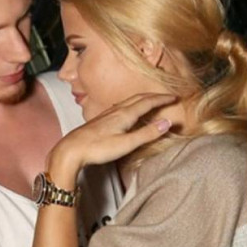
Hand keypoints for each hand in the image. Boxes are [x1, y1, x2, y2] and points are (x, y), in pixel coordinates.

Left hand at [48, 92, 176, 182]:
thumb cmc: (98, 148)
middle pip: (139, 98)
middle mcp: (117, 110)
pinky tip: (129, 109)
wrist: (71, 150)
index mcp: (125, 114)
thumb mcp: (126, 144)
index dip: (162, 99)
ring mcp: (108, 113)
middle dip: (155, 96)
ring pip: (130, 101)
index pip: (148, 102)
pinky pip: (122, 106)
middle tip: (168, 97)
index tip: (175, 97)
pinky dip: (133, 104)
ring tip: (153, 100)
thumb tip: (167, 122)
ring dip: (144, 98)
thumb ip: (147, 133)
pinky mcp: (102, 119)